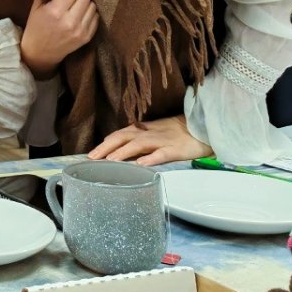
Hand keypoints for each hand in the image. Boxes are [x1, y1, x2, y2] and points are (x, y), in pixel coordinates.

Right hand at [20, 0, 98, 77]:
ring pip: (93, 5)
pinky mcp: (87, 37)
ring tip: (75, 5)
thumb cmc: (36, 27)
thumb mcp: (36, 8)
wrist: (40, 54)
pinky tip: (79, 14)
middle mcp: (70, 22)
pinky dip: (88, 13)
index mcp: (55, 12)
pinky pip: (96, 17)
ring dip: (84, 2)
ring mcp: (81, 31)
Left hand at [88, 115, 211, 166]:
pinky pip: (162, 153)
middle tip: (92, 159)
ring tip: (110, 162)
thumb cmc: (175, 131)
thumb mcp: (153, 132)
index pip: (118, 135)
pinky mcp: (175, 149)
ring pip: (138, 145)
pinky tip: (141, 165)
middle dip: (106, 148)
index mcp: (141, 130)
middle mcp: (148, 133)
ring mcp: (161, 140)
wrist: (201, 126)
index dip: (104, 144)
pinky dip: (151, 158)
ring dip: (123, 152)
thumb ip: (136, 139)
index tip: (90, 155)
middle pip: (122, 138)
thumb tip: (117, 148)